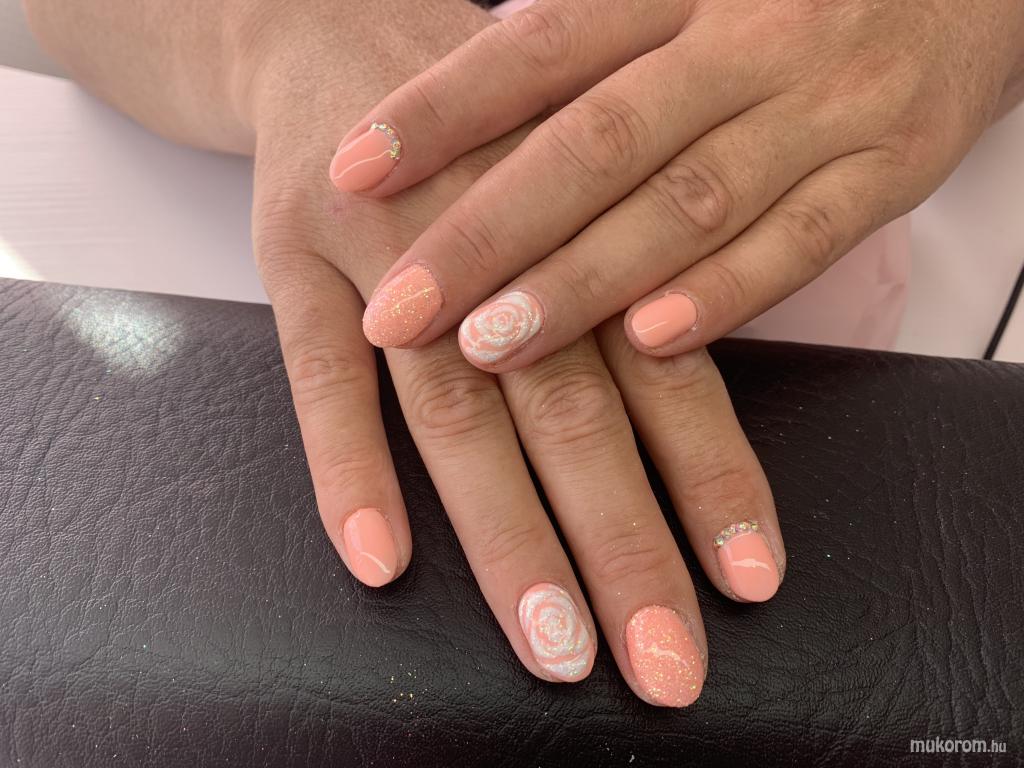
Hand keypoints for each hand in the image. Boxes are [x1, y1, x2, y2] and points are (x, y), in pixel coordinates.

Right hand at [244, 3, 784, 706]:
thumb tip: (687, 449)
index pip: (666, 375)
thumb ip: (620, 304)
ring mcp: (395, 263)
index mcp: (585, 238)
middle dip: (623, 548)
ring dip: (506, 537)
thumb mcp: (569, 192)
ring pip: (457, 414)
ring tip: (548, 643)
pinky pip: (317, 378)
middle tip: (661, 664)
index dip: (712, 480)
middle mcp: (505, 255)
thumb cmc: (481, 138)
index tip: (748, 583)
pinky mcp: (299, 264)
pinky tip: (376, 557)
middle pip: (573, 417)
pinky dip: (348, 467)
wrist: (339, 34)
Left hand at [332, 0, 1023, 369]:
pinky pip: (800, 238)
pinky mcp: (888, 166)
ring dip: (585, 281)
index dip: (438, 110)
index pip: (535, 48)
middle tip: (402, 308)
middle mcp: (740, 40)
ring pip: (685, 201)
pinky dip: (725, 292)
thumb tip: (463, 107)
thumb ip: (590, 51)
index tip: (348, 171)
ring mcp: (818, 105)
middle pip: (595, 142)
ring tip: (492, 343)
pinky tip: (651, 344)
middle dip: (489, 232)